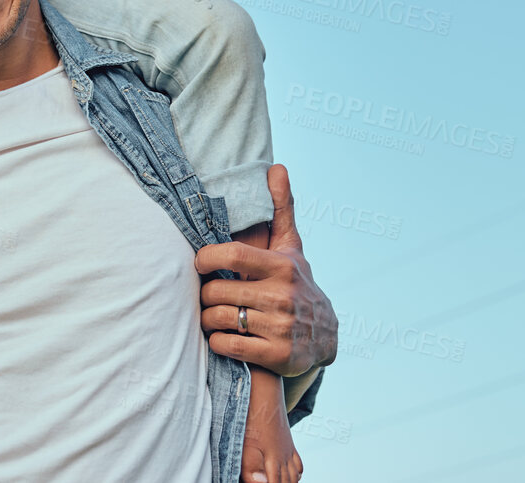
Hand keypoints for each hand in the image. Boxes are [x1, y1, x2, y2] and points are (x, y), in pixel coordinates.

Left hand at [195, 164, 338, 376]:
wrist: (325, 338)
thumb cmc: (296, 284)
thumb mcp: (291, 248)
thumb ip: (281, 209)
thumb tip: (277, 167)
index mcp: (282, 266)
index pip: (232, 255)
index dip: (205, 257)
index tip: (199, 262)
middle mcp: (282, 296)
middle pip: (217, 291)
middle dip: (205, 294)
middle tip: (207, 295)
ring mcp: (281, 327)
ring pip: (218, 319)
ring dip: (207, 319)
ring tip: (212, 315)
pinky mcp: (277, 356)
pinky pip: (228, 346)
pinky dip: (217, 341)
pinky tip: (222, 335)